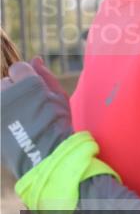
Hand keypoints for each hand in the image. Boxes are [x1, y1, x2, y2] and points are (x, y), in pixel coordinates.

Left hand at [1, 58, 73, 178]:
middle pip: (4, 83)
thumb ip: (46, 76)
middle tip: (28, 106)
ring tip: (19, 118)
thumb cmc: (58, 124)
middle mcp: (7, 92)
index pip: (18, 68)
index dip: (26, 77)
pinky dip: (4, 116)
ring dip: (6, 103)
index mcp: (27, 83)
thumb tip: (36, 59)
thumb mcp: (59, 97)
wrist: (45, 154)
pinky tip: (13, 126)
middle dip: (14, 90)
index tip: (34, 89)